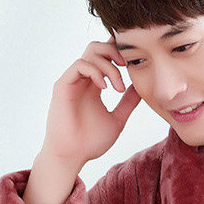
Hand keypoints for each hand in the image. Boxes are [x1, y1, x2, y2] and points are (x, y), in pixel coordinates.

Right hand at [40, 35, 141, 164]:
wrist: (72, 156)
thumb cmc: (90, 142)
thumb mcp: (118, 119)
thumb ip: (128, 103)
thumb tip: (141, 87)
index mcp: (94, 85)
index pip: (105, 57)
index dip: (119, 52)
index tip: (134, 64)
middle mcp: (83, 79)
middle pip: (97, 48)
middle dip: (115, 52)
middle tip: (128, 67)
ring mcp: (72, 81)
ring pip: (90, 53)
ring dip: (109, 66)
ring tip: (118, 88)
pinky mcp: (63, 85)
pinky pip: (80, 65)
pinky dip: (96, 72)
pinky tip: (105, 88)